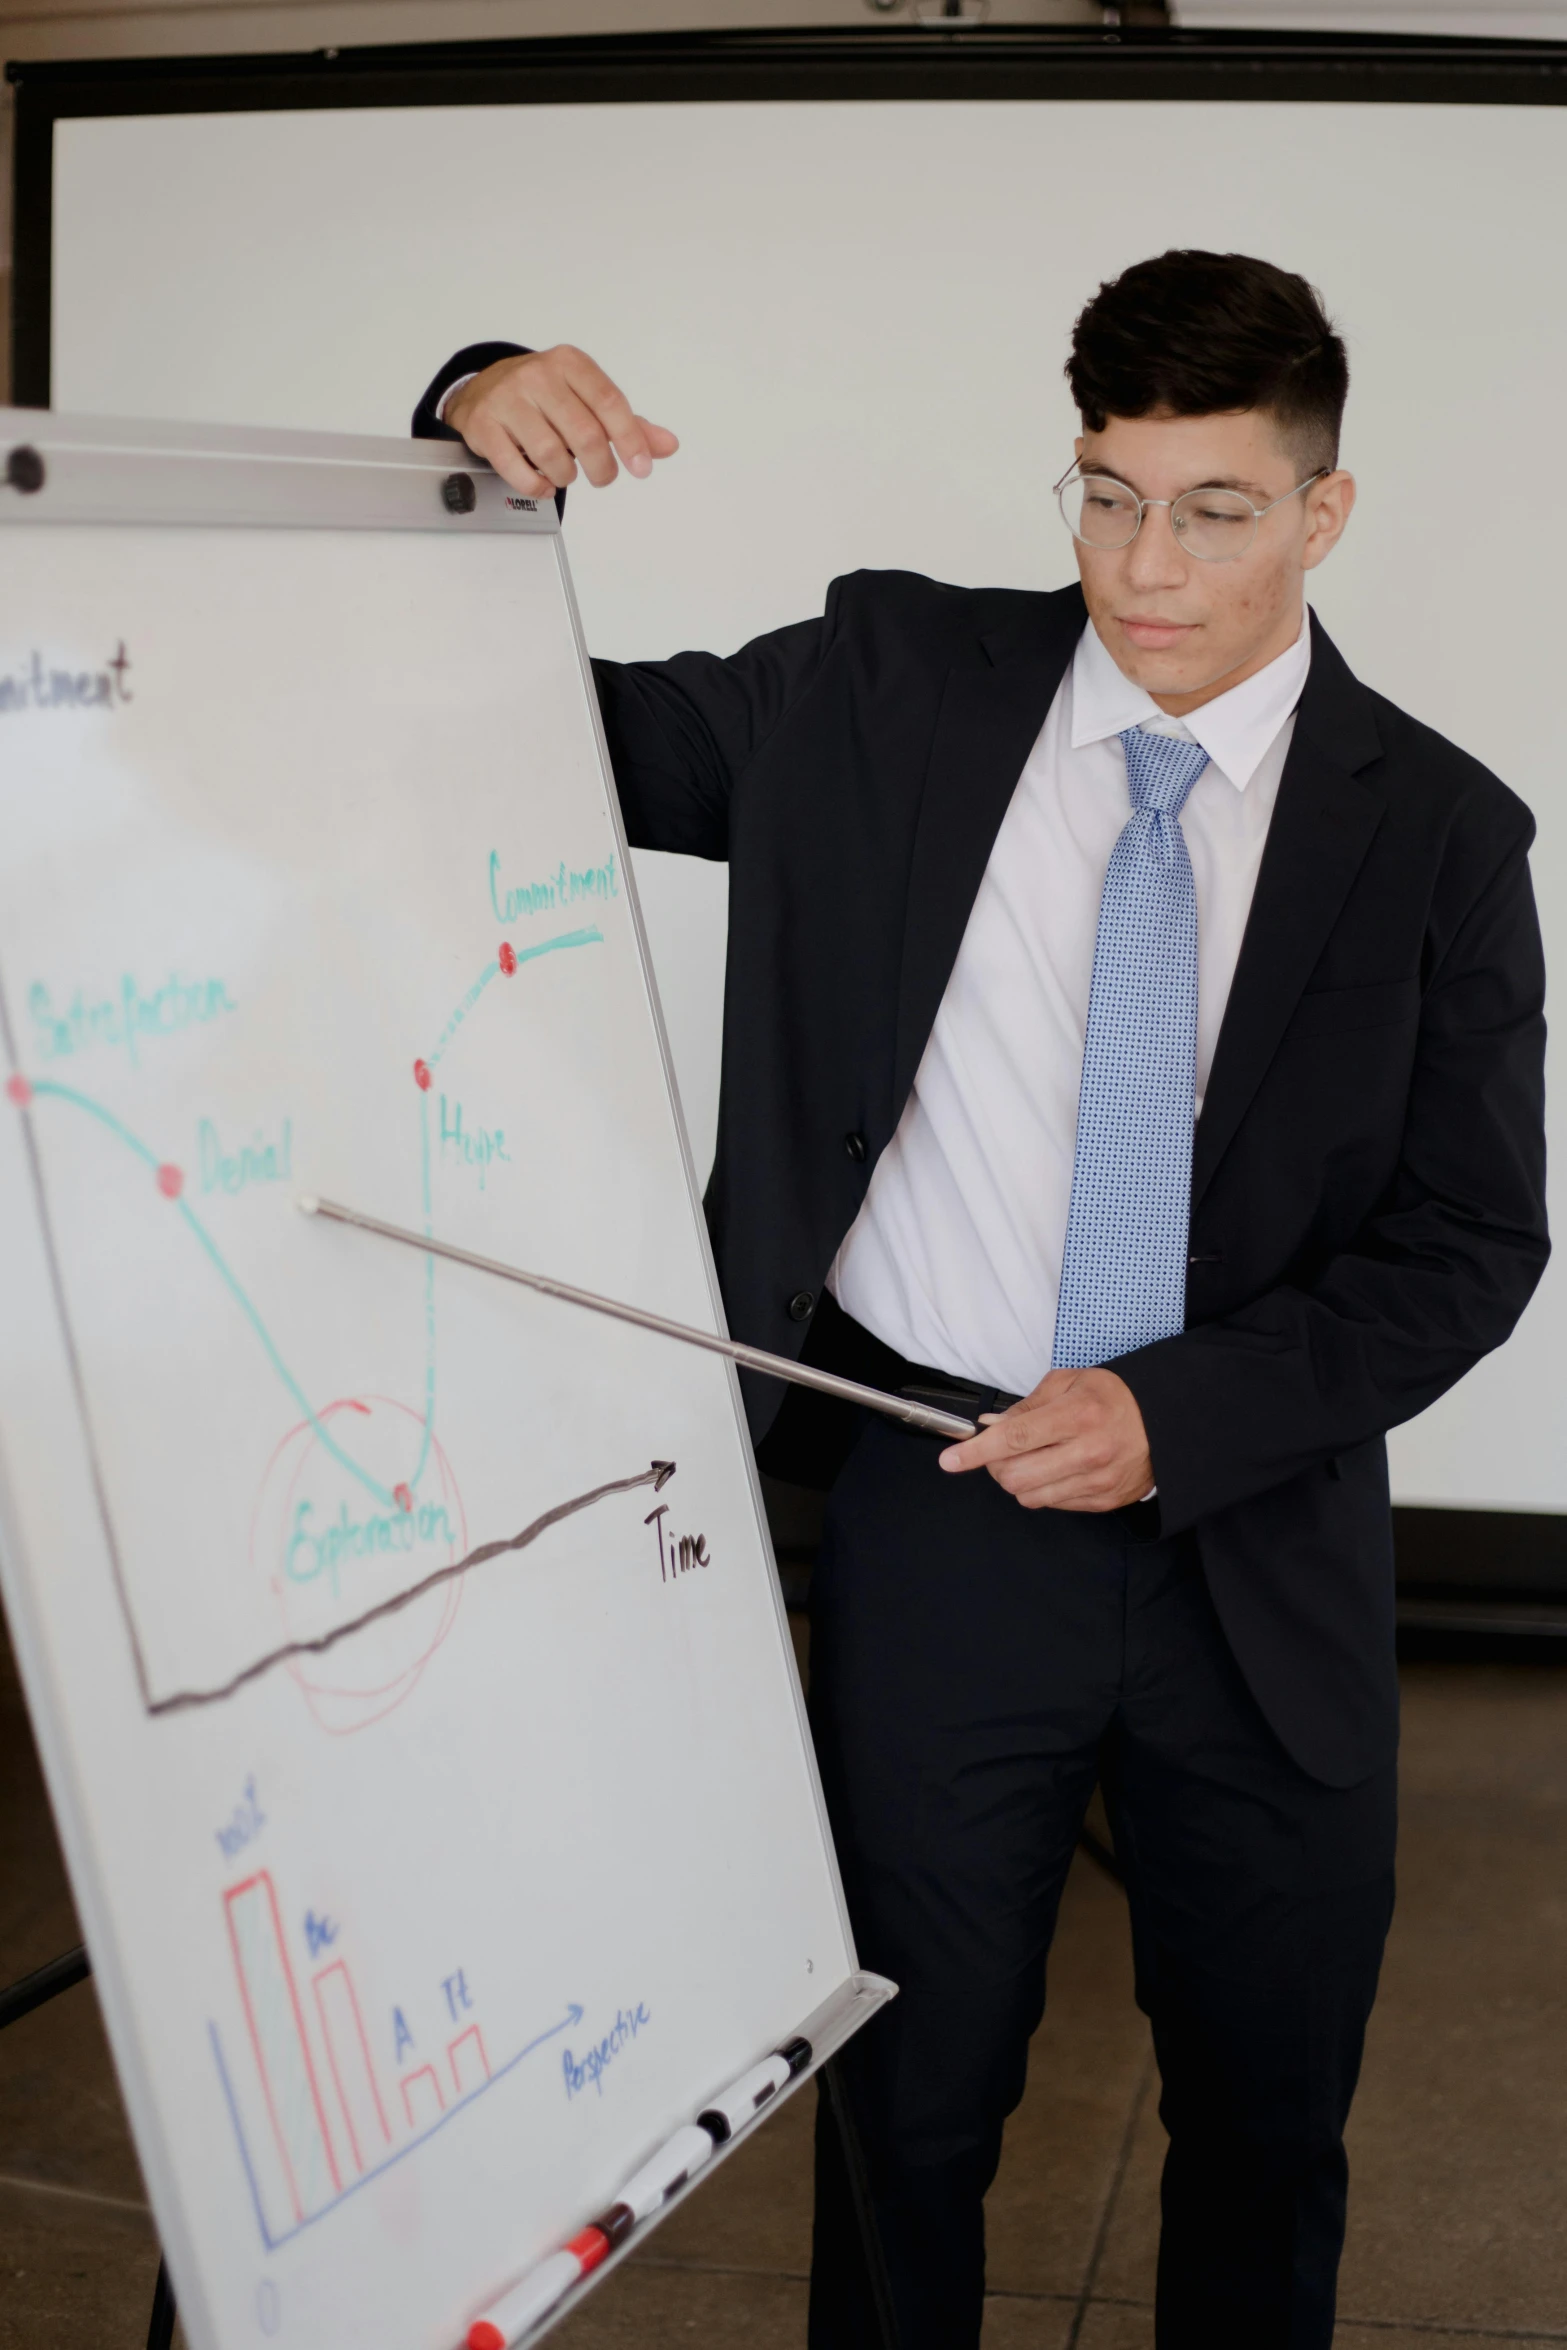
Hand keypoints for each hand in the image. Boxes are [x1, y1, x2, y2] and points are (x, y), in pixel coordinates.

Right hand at [445, 347, 678, 498]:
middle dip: (600, 466)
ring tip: (567, 474)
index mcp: (570, 364)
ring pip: (550, 453)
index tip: (641, 467)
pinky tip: (544, 484)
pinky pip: (516, 468)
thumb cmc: (544, 396)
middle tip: (602, 477)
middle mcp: (538, 376)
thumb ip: (626, 424)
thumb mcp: (586, 399)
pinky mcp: (484, 425)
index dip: (629, 438)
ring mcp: (508, 399)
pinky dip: (536, 485)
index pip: (609, 401)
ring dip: (567, 476)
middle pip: (583, 432)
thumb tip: (667, 445)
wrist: (484, 389)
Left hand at [938, 1368, 1153, 1513]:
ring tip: (1029, 1459)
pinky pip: (1052, 1504)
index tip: (950, 1460)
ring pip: (1029, 1496)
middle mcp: (1088, 1452)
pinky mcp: (1103, 1501)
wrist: (1166, 1423)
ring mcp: (1096, 1481)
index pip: (1014, 1439)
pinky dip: (1042, 1489)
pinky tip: (1054, 1469)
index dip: (976, 1452)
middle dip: (994, 1466)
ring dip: (1017, 1480)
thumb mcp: (1069, 1383)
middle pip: (1015, 1475)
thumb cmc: (1114, 1397)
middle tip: (1000, 1450)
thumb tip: (990, 1426)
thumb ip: (1026, 1406)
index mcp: (1077, 1415)